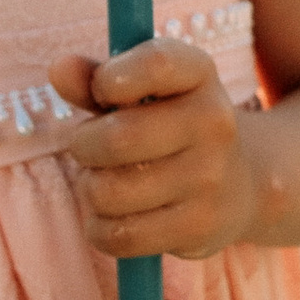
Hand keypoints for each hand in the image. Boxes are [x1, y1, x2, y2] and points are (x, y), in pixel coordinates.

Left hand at [51, 38, 263, 264]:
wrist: (240, 183)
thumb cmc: (170, 127)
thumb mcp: (142, 92)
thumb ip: (97, 79)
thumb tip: (59, 70)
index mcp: (200, 74)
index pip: (157, 62)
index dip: (110, 78)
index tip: (101, 91)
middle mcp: (214, 122)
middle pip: (118, 137)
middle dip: (84, 145)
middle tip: (89, 149)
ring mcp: (210, 178)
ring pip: (110, 192)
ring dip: (91, 189)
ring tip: (107, 182)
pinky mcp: (199, 228)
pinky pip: (120, 236)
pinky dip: (101, 229)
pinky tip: (114, 216)